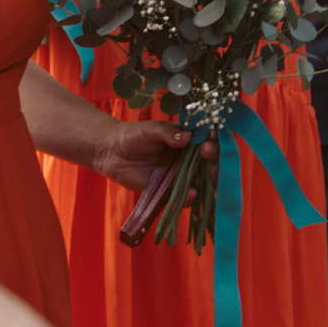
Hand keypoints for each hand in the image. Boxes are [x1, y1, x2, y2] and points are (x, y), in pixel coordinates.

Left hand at [95, 116, 215, 194]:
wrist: (111, 153)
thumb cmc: (134, 136)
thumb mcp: (152, 129)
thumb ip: (168, 133)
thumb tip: (187, 137)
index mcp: (189, 141)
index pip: (210, 142)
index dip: (215, 141)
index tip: (212, 139)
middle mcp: (190, 159)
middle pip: (212, 163)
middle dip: (217, 159)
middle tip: (208, 152)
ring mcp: (181, 176)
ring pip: (204, 182)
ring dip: (212, 179)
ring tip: (210, 172)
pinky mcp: (170, 191)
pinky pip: (185, 197)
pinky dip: (191, 197)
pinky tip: (192, 192)